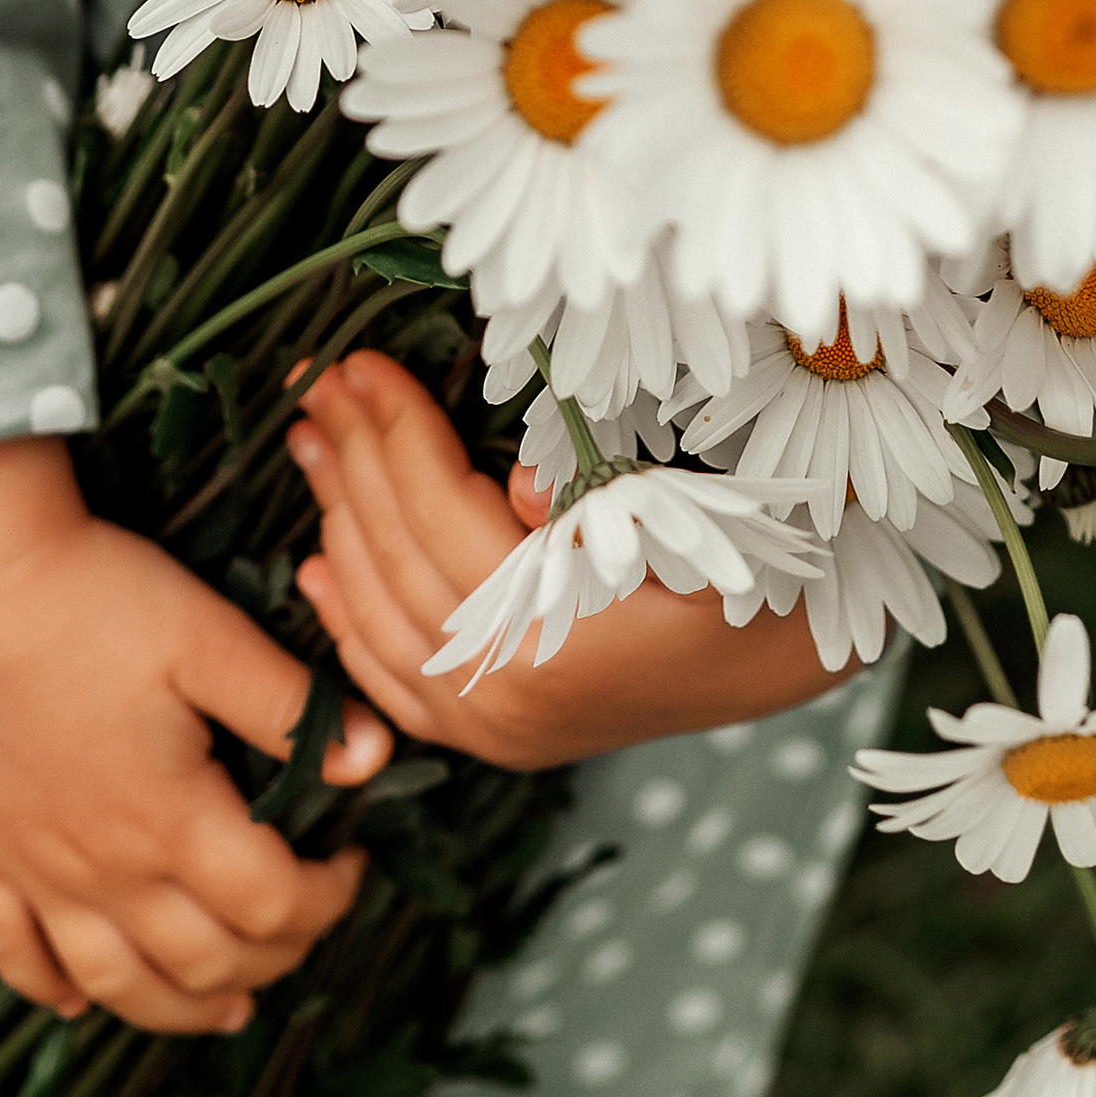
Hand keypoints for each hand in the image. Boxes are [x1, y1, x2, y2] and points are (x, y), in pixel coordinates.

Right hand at [0, 438, 388, 1034]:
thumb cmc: (99, 596)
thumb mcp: (212, 637)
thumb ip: (291, 709)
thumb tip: (374, 759)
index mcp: (168, 817)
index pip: (269, 905)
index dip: (326, 900)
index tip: (351, 863)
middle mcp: (100, 866)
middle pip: (201, 960)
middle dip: (271, 958)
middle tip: (304, 924)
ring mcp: (32, 869)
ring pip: (111, 983)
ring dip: (175, 1007)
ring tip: (225, 1007)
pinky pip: (12, 951)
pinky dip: (47, 989)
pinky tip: (76, 1002)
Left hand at [289, 351, 835, 771]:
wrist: (785, 661)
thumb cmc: (753, 567)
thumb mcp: (699, 519)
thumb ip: (612, 500)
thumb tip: (516, 483)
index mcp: (560, 639)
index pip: (446, 516)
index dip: (399, 433)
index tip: (363, 361)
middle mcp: (512, 698)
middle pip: (401, 559)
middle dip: (355, 458)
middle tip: (319, 381)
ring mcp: (496, 727)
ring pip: (383, 615)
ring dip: (339, 519)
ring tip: (310, 440)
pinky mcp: (495, 735)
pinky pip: (396, 678)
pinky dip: (349, 618)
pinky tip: (315, 562)